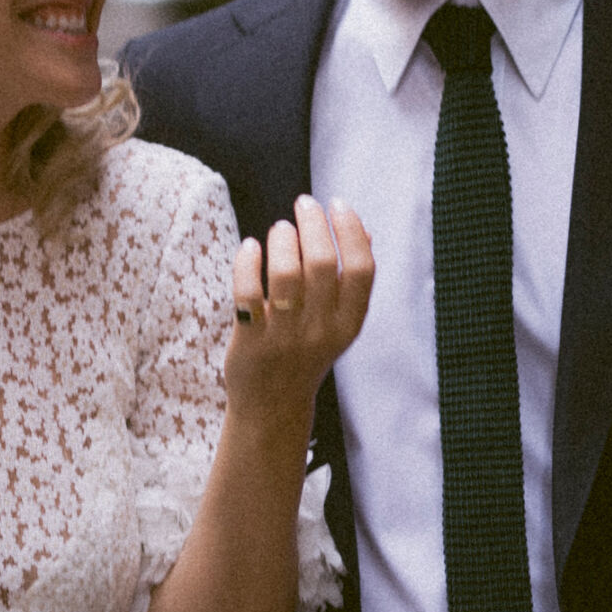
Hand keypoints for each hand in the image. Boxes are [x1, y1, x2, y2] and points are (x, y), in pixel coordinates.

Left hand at [226, 197, 373, 422]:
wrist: (273, 407)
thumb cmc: (307, 353)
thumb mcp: (339, 324)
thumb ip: (350, 282)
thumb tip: (364, 231)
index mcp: (348, 324)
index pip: (361, 270)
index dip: (351, 231)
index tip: (337, 205)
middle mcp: (321, 330)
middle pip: (321, 264)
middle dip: (312, 223)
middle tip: (303, 205)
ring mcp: (285, 337)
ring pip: (285, 274)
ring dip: (282, 239)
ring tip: (280, 228)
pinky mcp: (251, 340)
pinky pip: (247, 293)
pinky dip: (248, 262)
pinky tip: (250, 247)